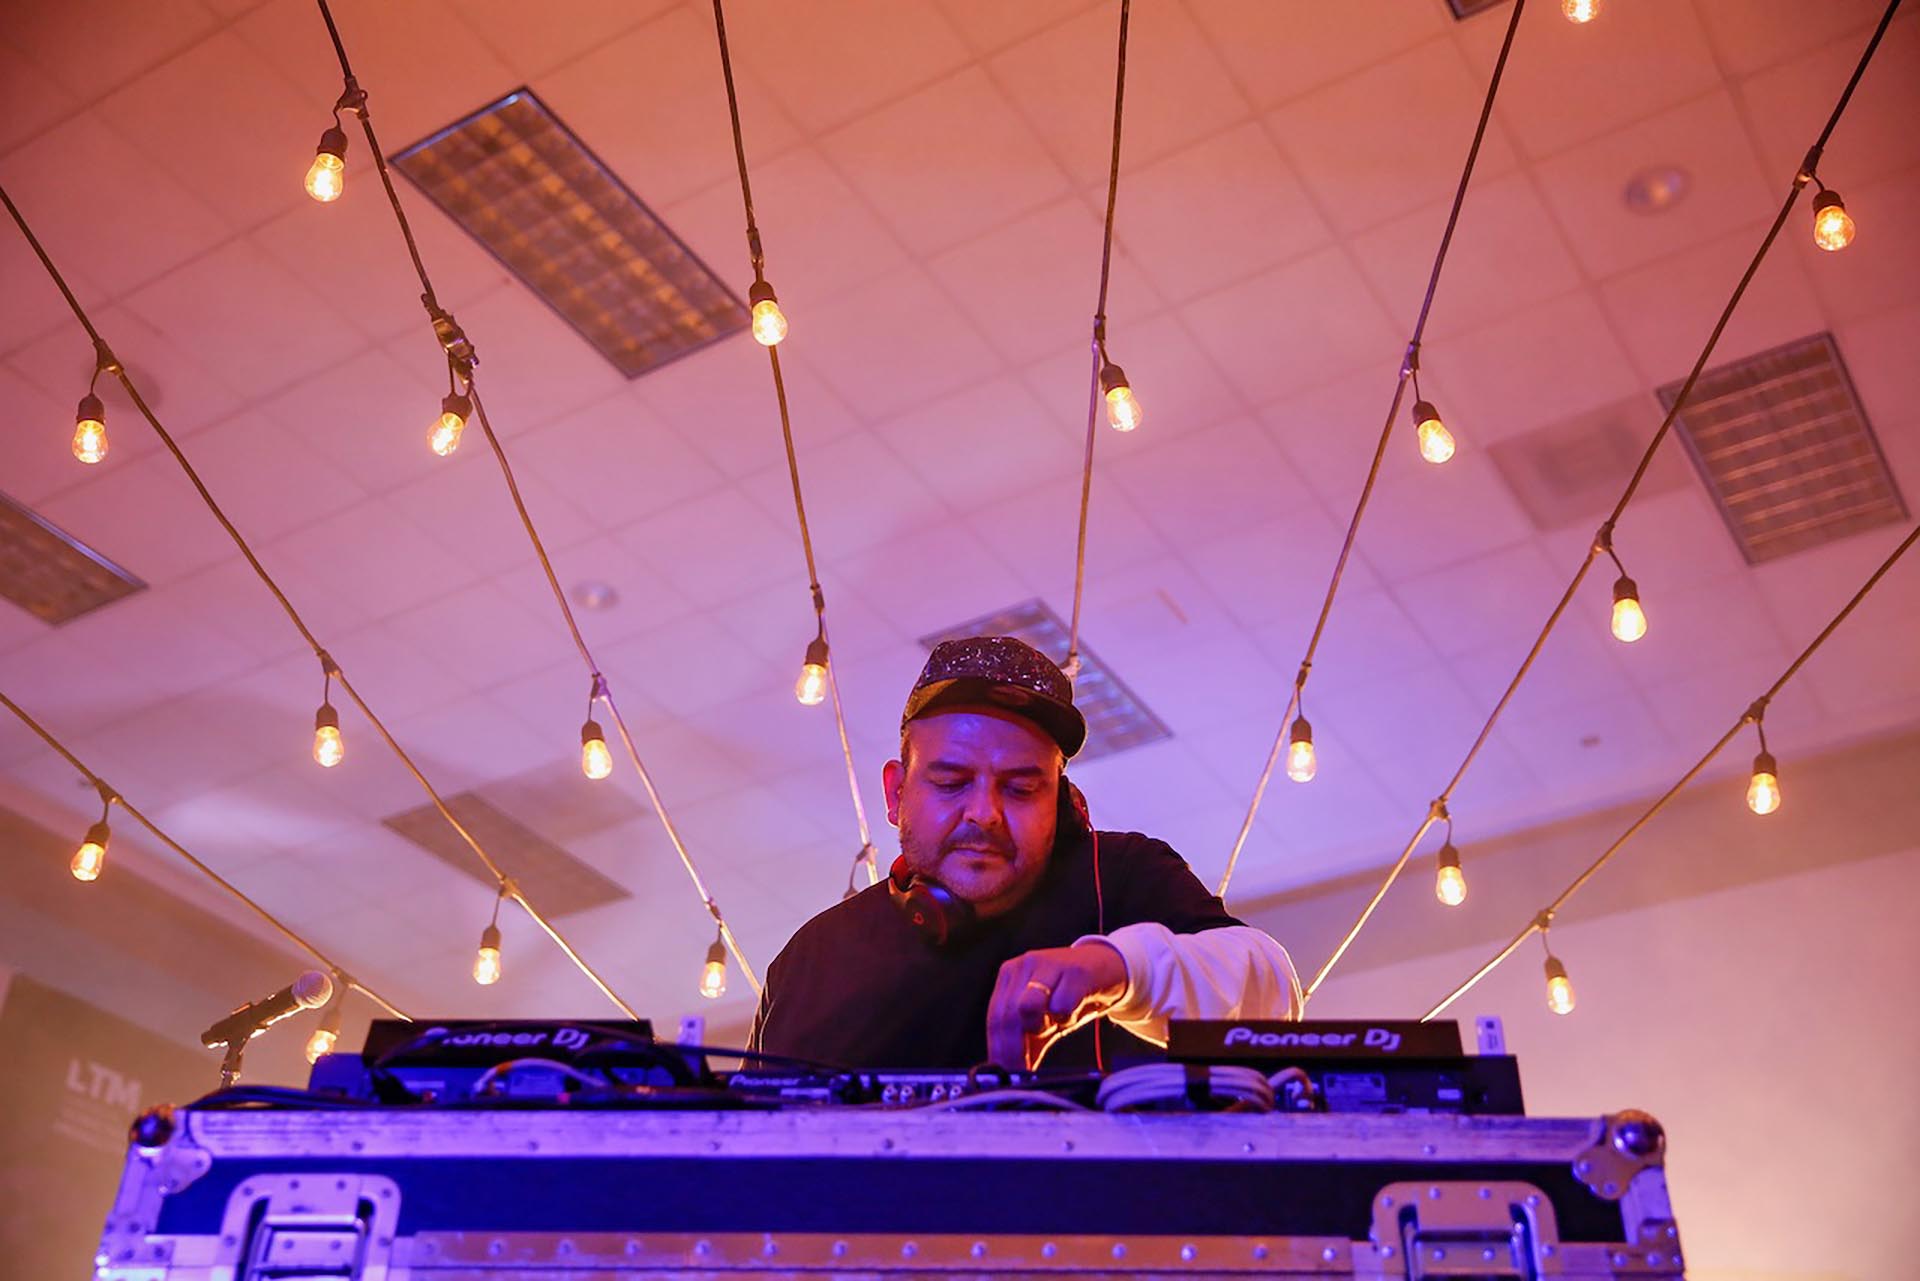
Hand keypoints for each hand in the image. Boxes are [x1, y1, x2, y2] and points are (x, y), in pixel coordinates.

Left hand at [986, 942, 1128, 1070]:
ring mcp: (1049, 965)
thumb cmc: (1070, 994)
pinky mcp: (1075, 970)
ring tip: (1054, 1024)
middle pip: (1009, 1014)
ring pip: (1029, 1006)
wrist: (1106, 970)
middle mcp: (1025, 965)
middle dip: (1015, 1048)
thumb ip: (1025, 1043)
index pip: (995, 1017)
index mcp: (1010, 975)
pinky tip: (1074, 1010)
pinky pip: (1062, 1004)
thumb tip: (1010, 1074)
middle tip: (1026, 1070)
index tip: (1006, 1074)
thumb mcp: (1042, 1019)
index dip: (999, 1049)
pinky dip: (1067, 1017)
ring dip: (1040, 1026)